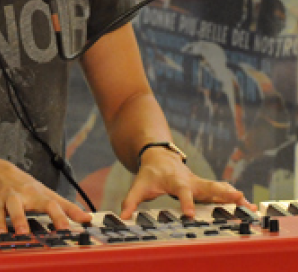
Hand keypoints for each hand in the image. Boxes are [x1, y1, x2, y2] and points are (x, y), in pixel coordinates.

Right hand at [0, 158, 90, 235]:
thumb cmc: (26, 186)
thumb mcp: (46, 192)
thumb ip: (67, 207)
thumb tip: (88, 219)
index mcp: (33, 194)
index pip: (49, 203)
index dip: (59, 215)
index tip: (67, 228)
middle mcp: (15, 196)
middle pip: (17, 207)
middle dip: (19, 219)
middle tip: (23, 233)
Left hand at [120, 148, 253, 219]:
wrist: (159, 157)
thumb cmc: (150, 174)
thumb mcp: (139, 186)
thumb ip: (131, 201)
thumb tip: (123, 217)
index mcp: (175, 181)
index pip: (181, 192)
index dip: (185, 203)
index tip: (190, 215)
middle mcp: (191, 181)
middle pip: (207, 186)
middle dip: (221, 193)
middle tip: (236, 198)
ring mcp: (200, 184)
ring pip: (218, 188)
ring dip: (233, 196)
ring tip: (249, 204)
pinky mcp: (205, 187)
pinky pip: (221, 192)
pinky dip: (235, 198)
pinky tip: (250, 206)